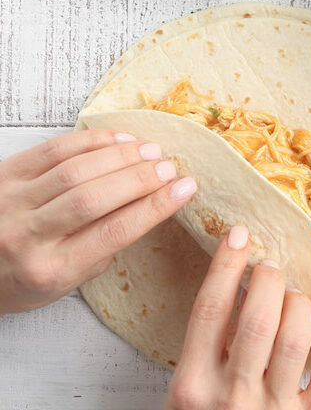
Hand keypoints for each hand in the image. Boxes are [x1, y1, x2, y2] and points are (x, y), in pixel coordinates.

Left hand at [0, 129, 197, 313]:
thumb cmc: (27, 277)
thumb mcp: (69, 279)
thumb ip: (104, 243)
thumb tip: (149, 201)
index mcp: (50, 270)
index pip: (114, 232)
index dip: (156, 206)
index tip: (185, 189)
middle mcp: (26, 237)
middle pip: (94, 198)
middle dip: (140, 178)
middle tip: (168, 168)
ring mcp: (11, 204)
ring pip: (75, 171)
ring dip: (120, 156)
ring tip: (150, 150)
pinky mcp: (2, 176)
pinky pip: (52, 150)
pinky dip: (91, 140)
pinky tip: (118, 139)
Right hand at [166, 226, 310, 409]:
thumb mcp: (189, 397)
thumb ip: (205, 352)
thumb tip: (234, 289)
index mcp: (191, 388)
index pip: (208, 310)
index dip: (226, 265)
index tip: (238, 235)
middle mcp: (230, 398)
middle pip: (256, 317)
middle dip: (269, 280)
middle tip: (271, 267)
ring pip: (295, 337)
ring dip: (299, 306)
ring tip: (294, 299)